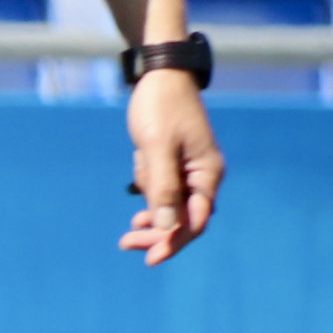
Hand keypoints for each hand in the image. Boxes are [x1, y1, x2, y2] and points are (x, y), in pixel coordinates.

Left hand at [120, 71, 224, 264]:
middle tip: (125, 244)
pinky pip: (162, 189)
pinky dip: (148, 191)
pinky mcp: (175, 163)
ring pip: (170, 206)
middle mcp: (203, 175)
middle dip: (157, 234)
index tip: (150, 258)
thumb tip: (165, 227)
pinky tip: (138, 177)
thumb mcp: (157, 147)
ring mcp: (190, 170)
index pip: (195, 221)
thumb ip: (163, 187)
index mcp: (207, 173)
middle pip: (183, 219)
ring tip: (128, 221)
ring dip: (150, 214)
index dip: (174, 242)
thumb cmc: (161, 106)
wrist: (160, 74)